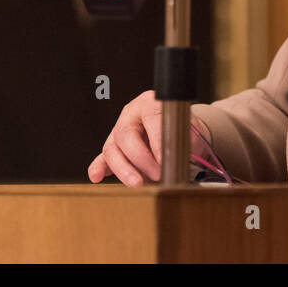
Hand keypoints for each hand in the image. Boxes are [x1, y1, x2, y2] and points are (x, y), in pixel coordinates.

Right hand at [88, 89, 212, 185]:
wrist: (179, 132)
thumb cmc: (183, 130)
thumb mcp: (190, 130)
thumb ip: (185, 141)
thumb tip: (180, 159)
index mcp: (152, 103)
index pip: (151, 118)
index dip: (158, 142)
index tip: (167, 161)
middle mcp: (132, 114)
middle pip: (126, 135)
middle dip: (141, 159)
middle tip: (158, 175)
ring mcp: (119, 130)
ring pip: (112, 148)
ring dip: (124, 169)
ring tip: (137, 183)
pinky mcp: (113, 147)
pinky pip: (103, 157)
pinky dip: (99, 168)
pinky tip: (97, 176)